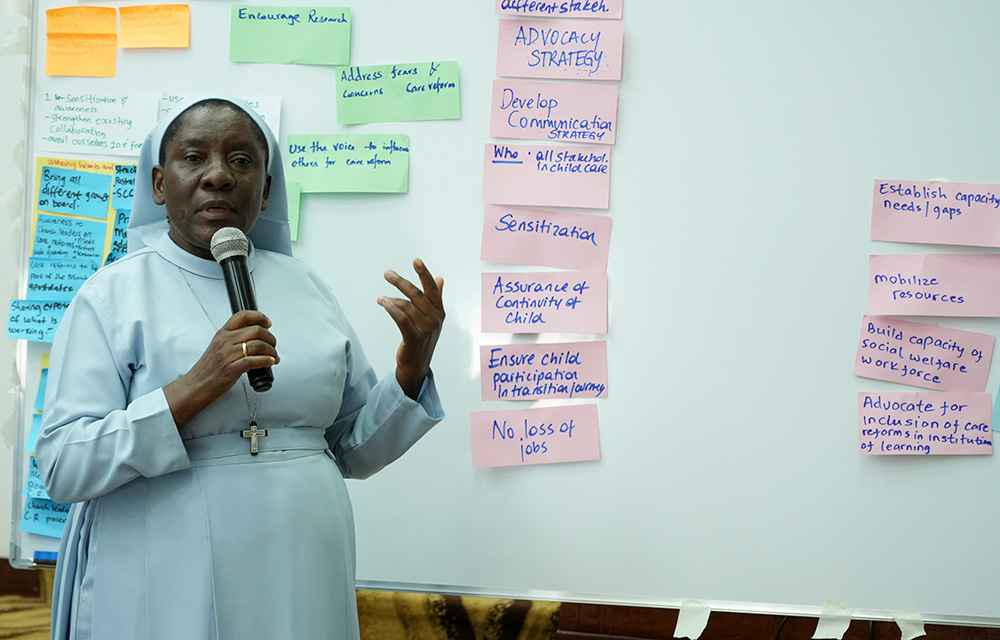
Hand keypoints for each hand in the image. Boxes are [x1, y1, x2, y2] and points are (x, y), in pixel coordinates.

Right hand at [164, 310, 279, 428]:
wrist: (197, 385)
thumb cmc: (208, 368)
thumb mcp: (219, 347)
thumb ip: (234, 340)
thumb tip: (256, 338)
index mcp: (223, 334)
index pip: (242, 316)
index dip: (259, 317)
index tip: (267, 323)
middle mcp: (225, 341)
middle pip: (256, 330)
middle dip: (270, 338)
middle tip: (273, 345)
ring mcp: (228, 355)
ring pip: (257, 345)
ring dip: (271, 351)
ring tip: (273, 356)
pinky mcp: (232, 368)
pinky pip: (253, 360)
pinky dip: (266, 361)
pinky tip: (269, 362)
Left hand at [379, 259, 444, 399]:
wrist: (417, 366)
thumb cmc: (423, 339)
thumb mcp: (432, 319)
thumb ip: (436, 298)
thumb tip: (441, 279)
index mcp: (440, 312)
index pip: (432, 289)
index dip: (424, 274)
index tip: (416, 261)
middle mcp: (435, 319)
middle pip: (417, 295)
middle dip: (401, 283)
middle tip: (387, 274)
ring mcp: (426, 329)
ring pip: (406, 307)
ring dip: (391, 301)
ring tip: (381, 299)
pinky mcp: (414, 338)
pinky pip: (402, 319)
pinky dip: (392, 309)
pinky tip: (383, 302)